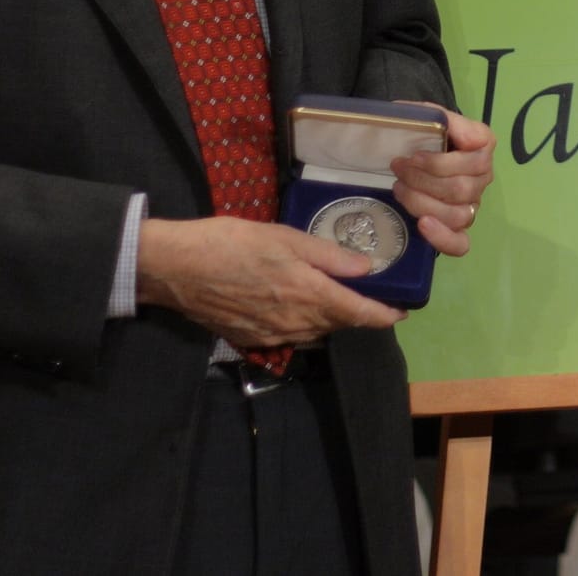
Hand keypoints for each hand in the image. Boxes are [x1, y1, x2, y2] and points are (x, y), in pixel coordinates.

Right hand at [135, 216, 403, 347]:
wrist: (175, 269)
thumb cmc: (231, 243)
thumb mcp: (285, 238)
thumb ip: (329, 255)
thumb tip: (368, 267)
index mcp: (308, 295)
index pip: (358, 314)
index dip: (384, 315)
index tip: (402, 311)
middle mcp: (295, 323)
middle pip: (339, 325)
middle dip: (359, 314)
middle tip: (373, 297)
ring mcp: (272, 336)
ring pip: (316, 333)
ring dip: (333, 321)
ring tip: (340, 301)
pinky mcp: (251, 340)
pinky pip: (290, 337)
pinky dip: (305, 325)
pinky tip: (300, 308)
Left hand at [390, 105, 494, 256]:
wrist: (414, 147)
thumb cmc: (422, 130)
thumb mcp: (426, 114)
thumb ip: (436, 116)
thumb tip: (441, 126)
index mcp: (483, 145)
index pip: (476, 160)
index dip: (441, 163)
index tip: (413, 155)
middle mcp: (484, 176)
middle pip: (461, 189)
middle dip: (422, 180)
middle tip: (397, 168)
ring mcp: (472, 204)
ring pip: (457, 215)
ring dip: (422, 203)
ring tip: (399, 188)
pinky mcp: (458, 228)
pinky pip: (460, 243)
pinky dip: (442, 238)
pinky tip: (422, 225)